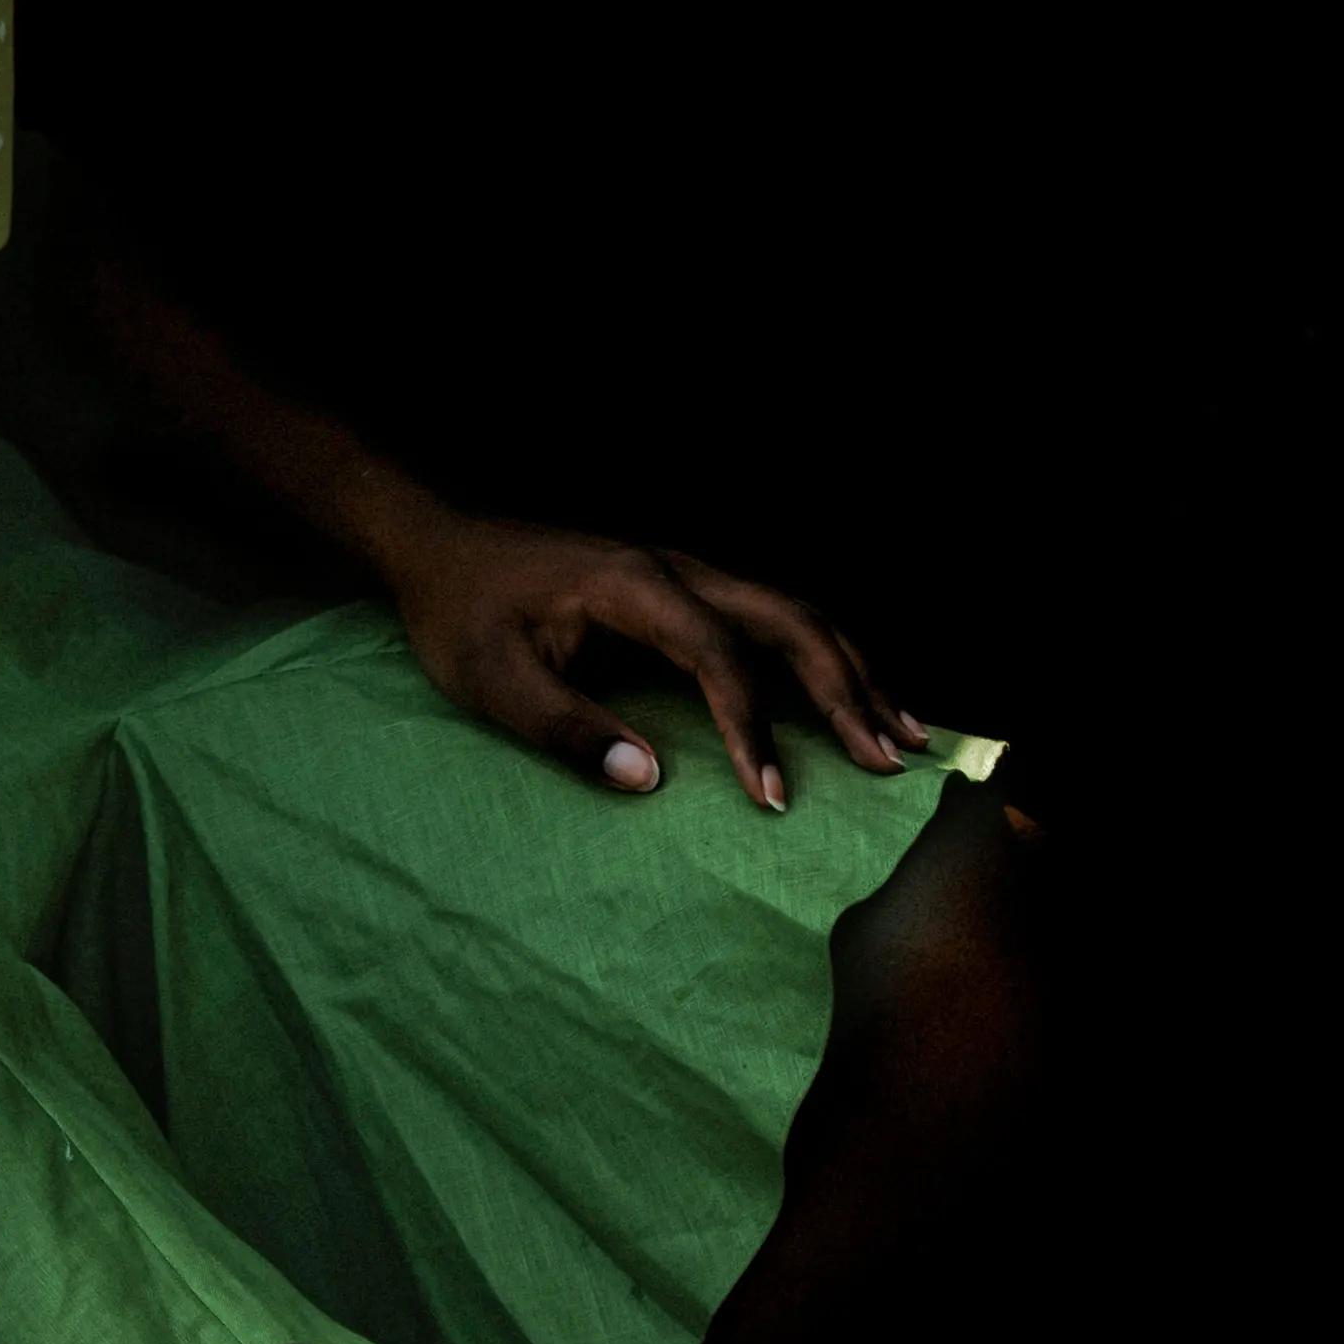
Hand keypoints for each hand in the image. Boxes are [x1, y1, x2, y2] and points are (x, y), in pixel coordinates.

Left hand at [367, 497, 929, 809]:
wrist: (438, 546)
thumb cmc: (461, 616)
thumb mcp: (493, 682)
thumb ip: (567, 730)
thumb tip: (647, 779)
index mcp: (630, 585)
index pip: (717, 654)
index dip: (751, 726)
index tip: (774, 798)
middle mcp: (673, 568)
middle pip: (785, 618)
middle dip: (844, 689)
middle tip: (890, 762)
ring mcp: (683, 572)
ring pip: (792, 611)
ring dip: (850, 669)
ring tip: (905, 732)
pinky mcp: (683, 587)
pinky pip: (770, 616)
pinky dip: (823, 655)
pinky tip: (852, 694)